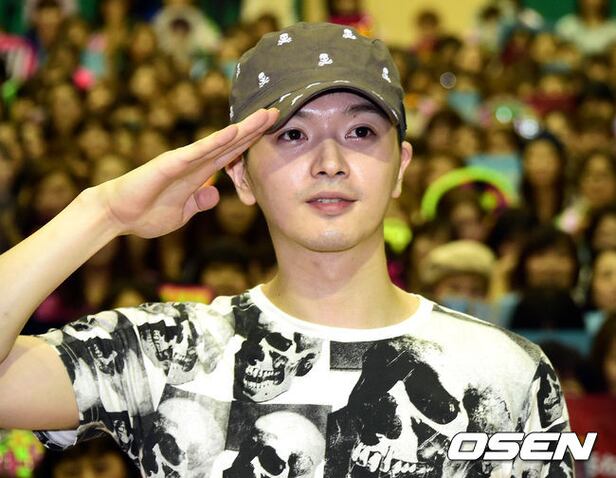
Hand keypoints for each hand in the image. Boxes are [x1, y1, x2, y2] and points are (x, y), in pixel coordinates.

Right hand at [95, 108, 277, 237]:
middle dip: (254, 129)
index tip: (271, 132)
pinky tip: (233, 132)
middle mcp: (194, 162)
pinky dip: (215, 142)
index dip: (251, 142)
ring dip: (243, 129)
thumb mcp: (183, 212)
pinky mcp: (169, 164)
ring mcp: (183, 161)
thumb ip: (200, 202)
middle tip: (277, 113)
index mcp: (199, 174)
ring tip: (264, 116)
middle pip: (230, 142)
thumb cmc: (145, 214)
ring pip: (219, 142)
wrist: (116, 216)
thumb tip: (215, 195)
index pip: (231, 154)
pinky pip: (196, 152)